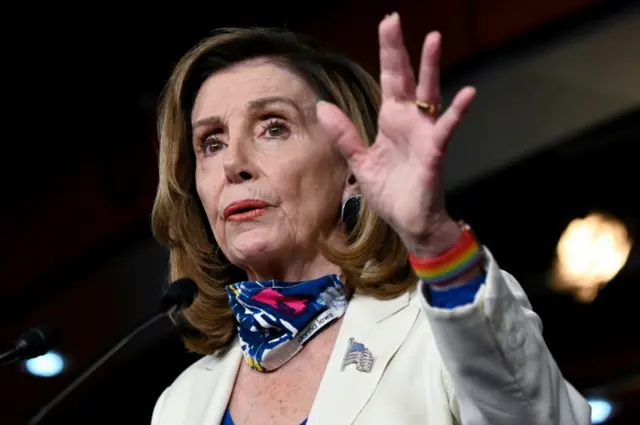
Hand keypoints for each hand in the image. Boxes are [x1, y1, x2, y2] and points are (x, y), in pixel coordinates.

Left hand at [316, 13, 474, 256]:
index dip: (388, 53)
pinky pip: (446, 130)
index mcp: (391, 121)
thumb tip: (323, 106)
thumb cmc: (391, 192)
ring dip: (431, 68)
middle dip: (400, 50)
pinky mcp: (434, 153)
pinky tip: (466, 94)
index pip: (390, 80)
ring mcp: (423, 135)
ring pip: (429, 95)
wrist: (409, 222)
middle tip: (394, 20)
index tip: (387, 23)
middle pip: (405, 78)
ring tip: (433, 39)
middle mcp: (409, 122)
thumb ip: (344, 135)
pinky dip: (456, 113)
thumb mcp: (361, 161)